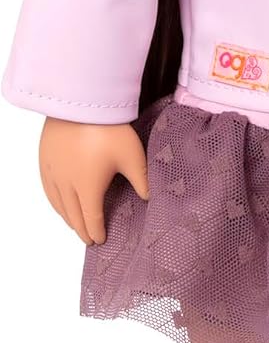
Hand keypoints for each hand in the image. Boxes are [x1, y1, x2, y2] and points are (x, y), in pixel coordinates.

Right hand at [39, 118, 149, 245]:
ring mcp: (53, 172)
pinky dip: (54, 202)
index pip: (91, 218)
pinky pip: (47, 188)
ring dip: (67, 218)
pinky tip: (58, 202)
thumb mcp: (132, 156)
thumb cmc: (109, 129)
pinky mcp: (45, 159)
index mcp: (88, 188)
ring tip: (74, 225)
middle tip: (88, 239)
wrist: (81, 102)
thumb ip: (141, 180)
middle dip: (81, 230)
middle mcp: (67, 184)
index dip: (96, 231)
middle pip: (73, 215)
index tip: (100, 240)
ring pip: (58, 204)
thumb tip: (149, 198)